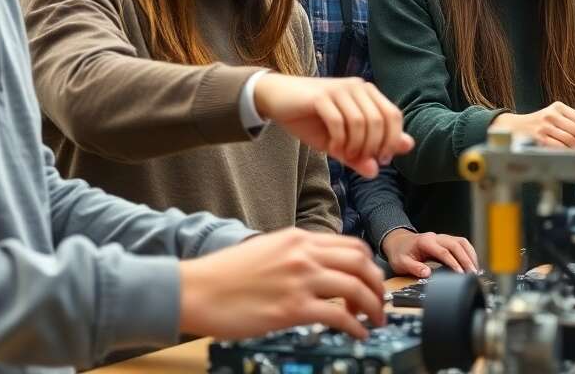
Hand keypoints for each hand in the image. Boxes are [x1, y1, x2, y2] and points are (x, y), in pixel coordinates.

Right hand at [177, 229, 385, 340]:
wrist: (195, 289)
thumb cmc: (223, 275)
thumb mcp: (266, 249)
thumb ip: (294, 254)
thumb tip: (316, 268)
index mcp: (298, 238)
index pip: (351, 245)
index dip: (368, 266)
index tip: (370, 281)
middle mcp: (304, 254)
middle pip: (361, 263)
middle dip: (377, 285)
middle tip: (379, 302)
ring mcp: (300, 280)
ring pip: (356, 288)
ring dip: (373, 307)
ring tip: (374, 321)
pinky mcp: (292, 308)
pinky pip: (339, 316)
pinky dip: (355, 327)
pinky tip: (357, 334)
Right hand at [255, 74, 413, 177]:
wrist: (277, 100)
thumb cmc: (311, 120)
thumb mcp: (340, 142)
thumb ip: (361, 154)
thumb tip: (377, 171)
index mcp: (367, 93)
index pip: (394, 115)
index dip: (392, 140)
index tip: (381, 159)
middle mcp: (357, 86)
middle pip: (379, 121)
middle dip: (373, 146)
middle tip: (360, 159)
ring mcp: (339, 89)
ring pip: (360, 122)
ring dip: (355, 145)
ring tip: (344, 154)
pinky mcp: (320, 96)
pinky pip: (338, 122)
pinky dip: (338, 140)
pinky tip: (332, 147)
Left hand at [381, 229, 478, 276]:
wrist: (399, 242)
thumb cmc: (400, 253)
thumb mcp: (401, 263)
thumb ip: (413, 268)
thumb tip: (427, 273)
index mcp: (425, 242)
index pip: (443, 251)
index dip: (453, 262)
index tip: (460, 273)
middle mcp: (435, 237)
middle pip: (456, 245)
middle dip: (466, 259)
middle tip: (472, 273)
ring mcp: (442, 237)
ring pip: (461, 242)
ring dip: (470, 255)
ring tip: (475, 269)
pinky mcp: (446, 240)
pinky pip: (461, 243)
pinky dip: (469, 252)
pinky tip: (472, 262)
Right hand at [492, 101, 574, 149]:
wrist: (510, 128)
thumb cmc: (535, 126)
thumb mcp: (552, 118)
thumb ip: (569, 124)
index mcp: (558, 107)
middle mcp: (551, 114)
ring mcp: (544, 126)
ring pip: (570, 140)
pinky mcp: (538, 138)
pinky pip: (559, 147)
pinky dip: (567, 155)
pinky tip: (569, 159)